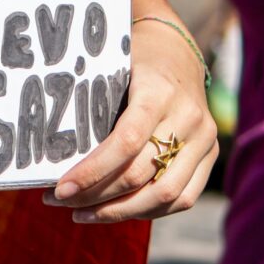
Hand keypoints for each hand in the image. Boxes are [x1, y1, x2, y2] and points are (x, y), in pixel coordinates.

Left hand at [44, 7, 216, 222]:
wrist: (176, 49)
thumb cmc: (133, 58)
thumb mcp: (112, 69)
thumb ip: (95, 107)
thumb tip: (53, 153)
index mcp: (159, 92)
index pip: (125, 142)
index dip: (92, 172)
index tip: (60, 189)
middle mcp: (187, 118)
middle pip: (141, 174)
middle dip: (96, 195)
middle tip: (60, 200)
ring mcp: (204, 139)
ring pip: (164, 195)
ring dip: (120, 212)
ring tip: (82, 213)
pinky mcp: (210, 154)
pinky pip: (183, 197)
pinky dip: (148, 210)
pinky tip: (116, 211)